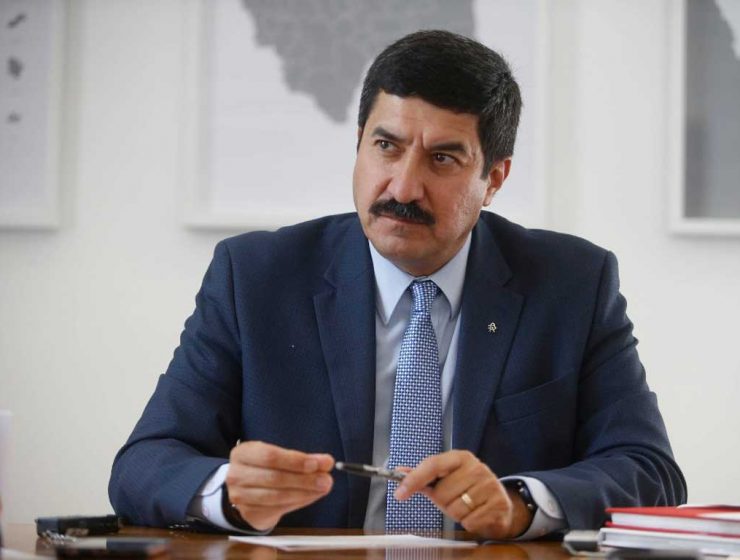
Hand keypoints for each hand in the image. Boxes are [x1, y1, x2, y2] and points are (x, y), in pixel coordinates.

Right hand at [225, 441, 333, 530]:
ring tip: (322, 488)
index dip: (295, 461)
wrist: (245, 488)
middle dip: (304, 479)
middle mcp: (236, 475)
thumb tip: (326, 463)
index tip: (317, 464)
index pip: (270, 456)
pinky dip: (298, 502)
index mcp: (243, 453)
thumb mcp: (279, 457)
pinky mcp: (249, 514)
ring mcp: (240, 497)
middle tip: (326, 480)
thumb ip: (302, 459)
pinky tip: (310, 496)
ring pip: (277, 496)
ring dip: (304, 493)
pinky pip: (277, 510)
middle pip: (274, 478)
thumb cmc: (265, 468)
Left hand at [394, 450, 533, 538]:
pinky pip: (470, 521)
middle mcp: (476, 467)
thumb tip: (399, 471)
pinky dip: (469, 523)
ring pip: (455, 509)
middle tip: (454, 499)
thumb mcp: (445, 480)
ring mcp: (490, 484)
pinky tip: (476, 514)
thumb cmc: (466, 491)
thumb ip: (422, 476)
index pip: (433, 465)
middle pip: (442, 493)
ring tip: (466, 507)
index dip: (414, 479)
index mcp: (460, 458)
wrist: (499, 504)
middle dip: (443, 502)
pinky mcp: (499, 503)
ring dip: (456, 514)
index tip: (399, 494)